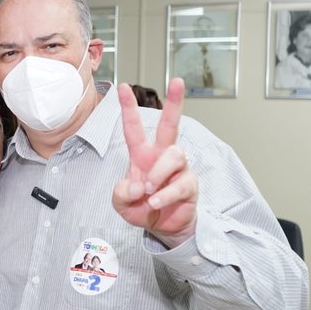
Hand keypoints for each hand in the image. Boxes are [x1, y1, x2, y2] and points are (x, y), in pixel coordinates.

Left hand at [112, 78, 197, 247]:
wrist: (162, 228)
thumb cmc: (141, 208)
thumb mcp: (121, 203)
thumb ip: (120, 194)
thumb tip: (137, 185)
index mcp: (142, 154)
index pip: (133, 127)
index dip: (128, 107)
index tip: (121, 87)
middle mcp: (161, 156)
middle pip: (170, 124)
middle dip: (174, 102)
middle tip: (177, 81)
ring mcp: (178, 168)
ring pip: (174, 155)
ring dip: (158, 173)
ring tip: (149, 191)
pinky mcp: (190, 184)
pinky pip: (179, 184)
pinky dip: (164, 195)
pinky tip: (155, 203)